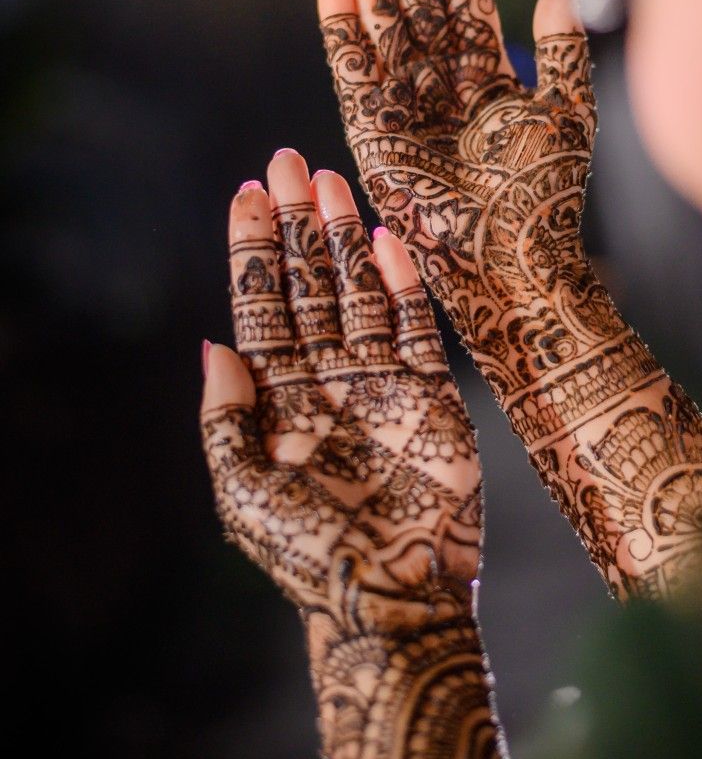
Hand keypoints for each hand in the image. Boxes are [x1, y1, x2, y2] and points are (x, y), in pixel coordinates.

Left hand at [200, 149, 483, 634]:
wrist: (397, 596)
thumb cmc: (313, 554)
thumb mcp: (245, 493)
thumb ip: (227, 419)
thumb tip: (212, 344)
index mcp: (279, 401)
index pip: (262, 308)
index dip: (255, 251)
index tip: (247, 194)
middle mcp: (329, 379)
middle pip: (309, 285)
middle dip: (297, 225)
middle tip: (288, 162)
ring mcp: (382, 382)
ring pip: (359, 292)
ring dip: (344, 237)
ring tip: (332, 181)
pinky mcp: (433, 393)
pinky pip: (417, 325)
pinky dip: (403, 282)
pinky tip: (385, 238)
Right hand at [316, 0, 613, 406]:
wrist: (513, 263)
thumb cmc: (546, 197)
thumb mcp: (567, 111)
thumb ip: (562, 44)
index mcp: (488, 73)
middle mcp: (440, 81)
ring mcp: (403, 104)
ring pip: (380, 17)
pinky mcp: (371, 131)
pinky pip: (350, 65)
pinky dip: (339, 21)